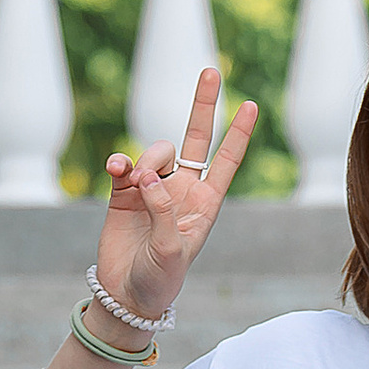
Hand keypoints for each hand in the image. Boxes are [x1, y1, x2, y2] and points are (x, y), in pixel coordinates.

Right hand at [93, 71, 259, 323]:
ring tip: (136, 180)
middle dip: (203, 106)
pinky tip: (116, 170)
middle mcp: (182, 190)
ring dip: (147, 158)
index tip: (251, 105)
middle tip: (211, 71)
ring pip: (156, 151)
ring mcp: (153, 188)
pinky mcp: (124, 192)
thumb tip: (145, 175)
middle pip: (196, 139)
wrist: (126, 296)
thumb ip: (162, 210)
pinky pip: (124, 164)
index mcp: (205, 204)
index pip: (226, 162)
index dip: (238, 134)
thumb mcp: (171, 250)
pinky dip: (120, 162)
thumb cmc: (159, 280)